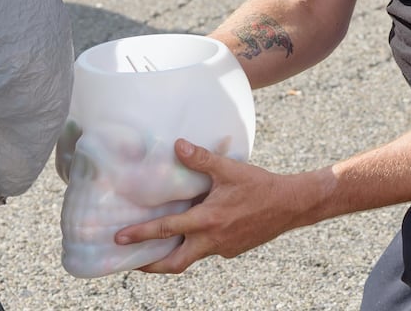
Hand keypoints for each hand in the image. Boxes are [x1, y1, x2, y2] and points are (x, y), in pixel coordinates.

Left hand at [113, 139, 296, 273]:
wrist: (290, 205)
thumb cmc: (259, 186)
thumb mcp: (228, 169)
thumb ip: (200, 159)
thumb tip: (177, 146)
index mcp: (207, 220)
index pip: (167, 230)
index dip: (141, 235)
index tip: (120, 239)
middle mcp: (212, 240)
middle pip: (174, 263)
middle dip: (151, 265)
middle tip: (130, 262)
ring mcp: (223, 248)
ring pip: (190, 258)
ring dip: (171, 256)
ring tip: (152, 250)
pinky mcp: (232, 249)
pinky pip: (207, 250)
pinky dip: (193, 246)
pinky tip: (189, 233)